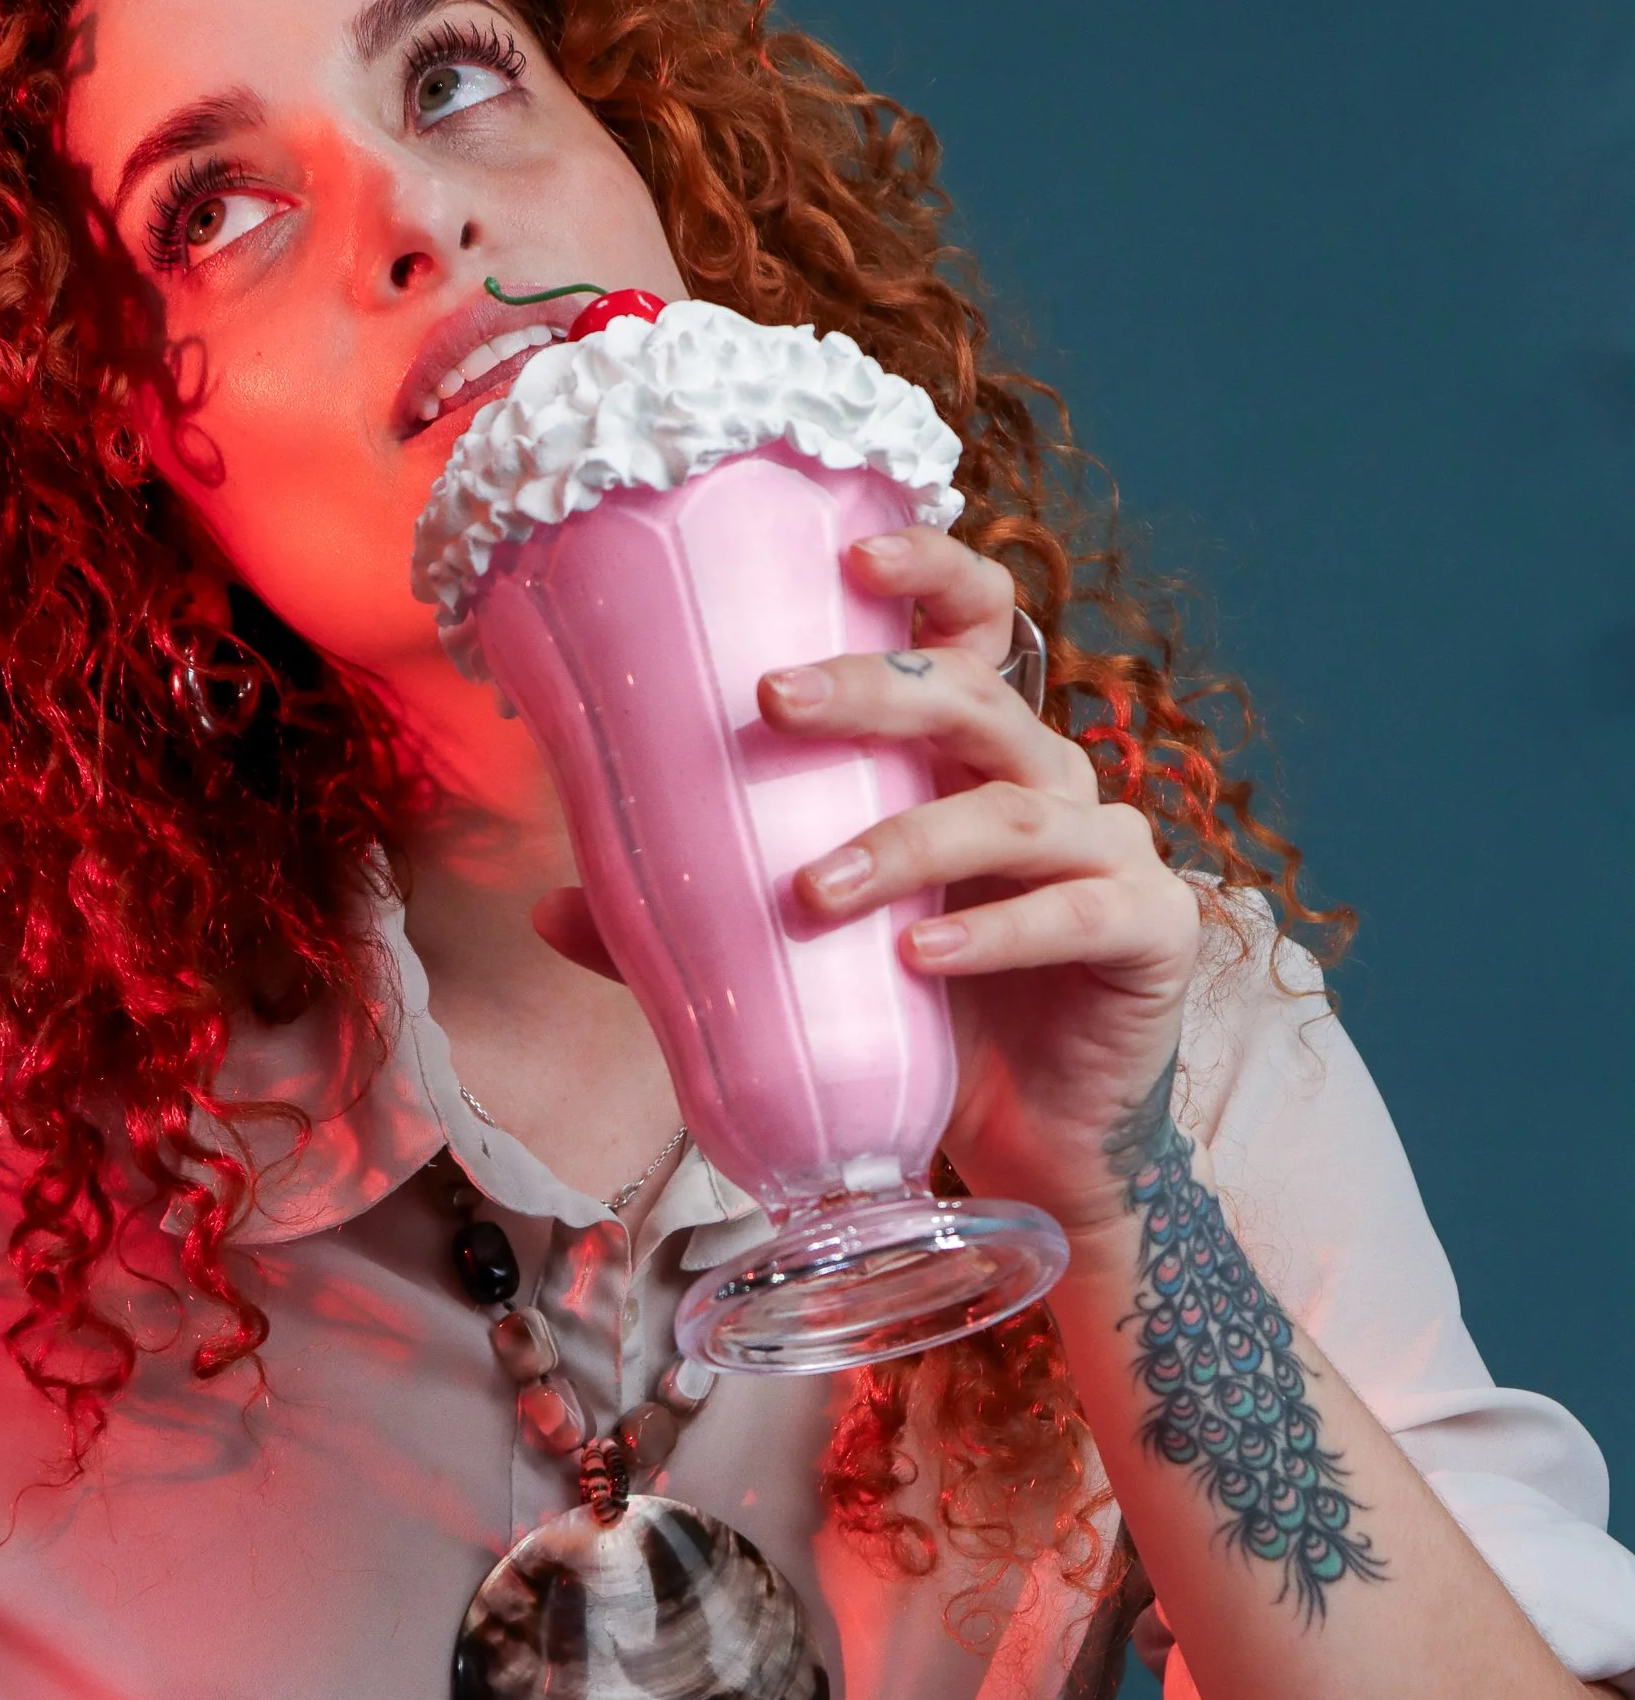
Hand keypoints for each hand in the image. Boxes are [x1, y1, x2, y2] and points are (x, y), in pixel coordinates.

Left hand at [751, 527, 1200, 1240]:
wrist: (1031, 1140)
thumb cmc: (921, 1016)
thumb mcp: (810, 957)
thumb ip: (699, 923)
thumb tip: (551, 906)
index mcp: (967, 756)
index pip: (969, 629)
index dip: (931, 574)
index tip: (851, 558)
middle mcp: (1045, 777)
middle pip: (973, 699)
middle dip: (875, 689)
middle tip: (773, 701)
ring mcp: (1110, 848)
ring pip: (1014, 809)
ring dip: (908, 842)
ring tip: (814, 892)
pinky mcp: (1148, 931)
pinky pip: (1075, 914)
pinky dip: (995, 935)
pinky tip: (919, 960)